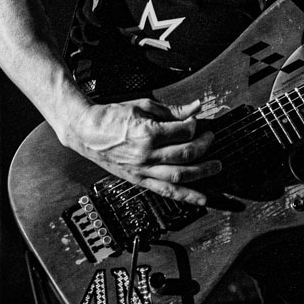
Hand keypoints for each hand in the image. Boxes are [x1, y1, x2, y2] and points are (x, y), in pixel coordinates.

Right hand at [64, 97, 220, 204]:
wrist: (87, 132)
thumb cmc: (112, 117)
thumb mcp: (144, 106)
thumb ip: (173, 110)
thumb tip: (195, 107)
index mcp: (148, 133)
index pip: (183, 132)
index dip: (195, 126)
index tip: (197, 122)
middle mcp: (146, 155)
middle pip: (185, 154)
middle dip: (204, 146)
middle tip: (211, 138)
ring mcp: (142, 170)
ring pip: (179, 176)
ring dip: (202, 173)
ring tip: (216, 167)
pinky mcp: (139, 180)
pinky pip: (166, 191)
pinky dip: (185, 196)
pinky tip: (200, 198)